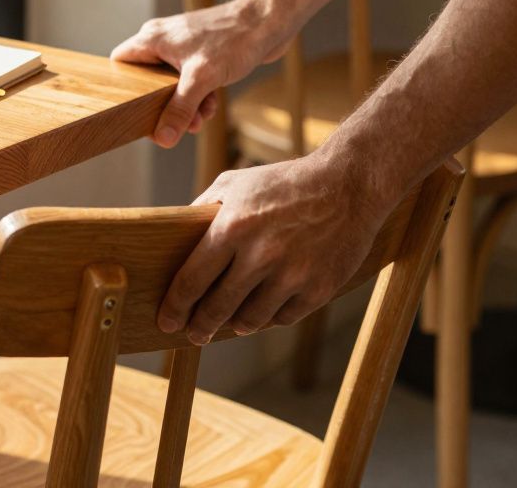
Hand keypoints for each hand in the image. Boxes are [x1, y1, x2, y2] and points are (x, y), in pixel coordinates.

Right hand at [110, 0, 290, 148]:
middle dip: (164, 105)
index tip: (132, 111)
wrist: (270, 21)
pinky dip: (200, 96)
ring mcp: (184, 47)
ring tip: (199, 120)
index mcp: (153, 38)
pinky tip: (211, 105)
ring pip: (173, 85)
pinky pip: (191, 81)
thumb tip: (162, 138)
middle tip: (174, 124)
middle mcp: (164, 40)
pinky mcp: (202, 53)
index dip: (122, 88)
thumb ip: (179, 110)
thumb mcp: (201, 80)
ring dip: (186, 105)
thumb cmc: (234, 39)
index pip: (120, 63)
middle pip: (148, 80)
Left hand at [157, 154, 396, 344]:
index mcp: (232, 227)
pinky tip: (262, 312)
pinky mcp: (319, 289)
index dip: (175, 306)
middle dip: (200, 326)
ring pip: (251, 320)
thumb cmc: (286, 182)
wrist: (350, 184)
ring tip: (229, 323)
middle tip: (194, 334)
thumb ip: (203, 210)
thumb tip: (178, 238)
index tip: (166, 321)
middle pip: (217, 307)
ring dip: (235, 325)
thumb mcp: (236, 183)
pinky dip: (269, 317)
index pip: (192, 280)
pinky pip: (283, 317)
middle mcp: (260, 255)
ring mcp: (292, 275)